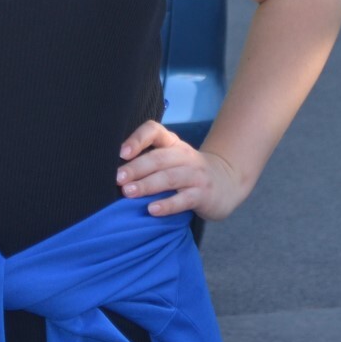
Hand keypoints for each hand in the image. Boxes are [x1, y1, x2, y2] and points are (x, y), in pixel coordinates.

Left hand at [116, 120, 246, 221]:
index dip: (137, 139)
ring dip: (147, 185)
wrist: (227, 181)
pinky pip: (184, 199)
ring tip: (128, 192)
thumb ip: (149, 159)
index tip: (121, 152)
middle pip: (159, 158)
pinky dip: (167, 204)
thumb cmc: (188, 171)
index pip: (154, 131)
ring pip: (170, 177)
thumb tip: (113, 170)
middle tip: (117, 178)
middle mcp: (184, 156)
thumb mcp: (172, 158)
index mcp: (173, 143)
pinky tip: (152, 210)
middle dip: (136, 167)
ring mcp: (196, 175)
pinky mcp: (204, 194)